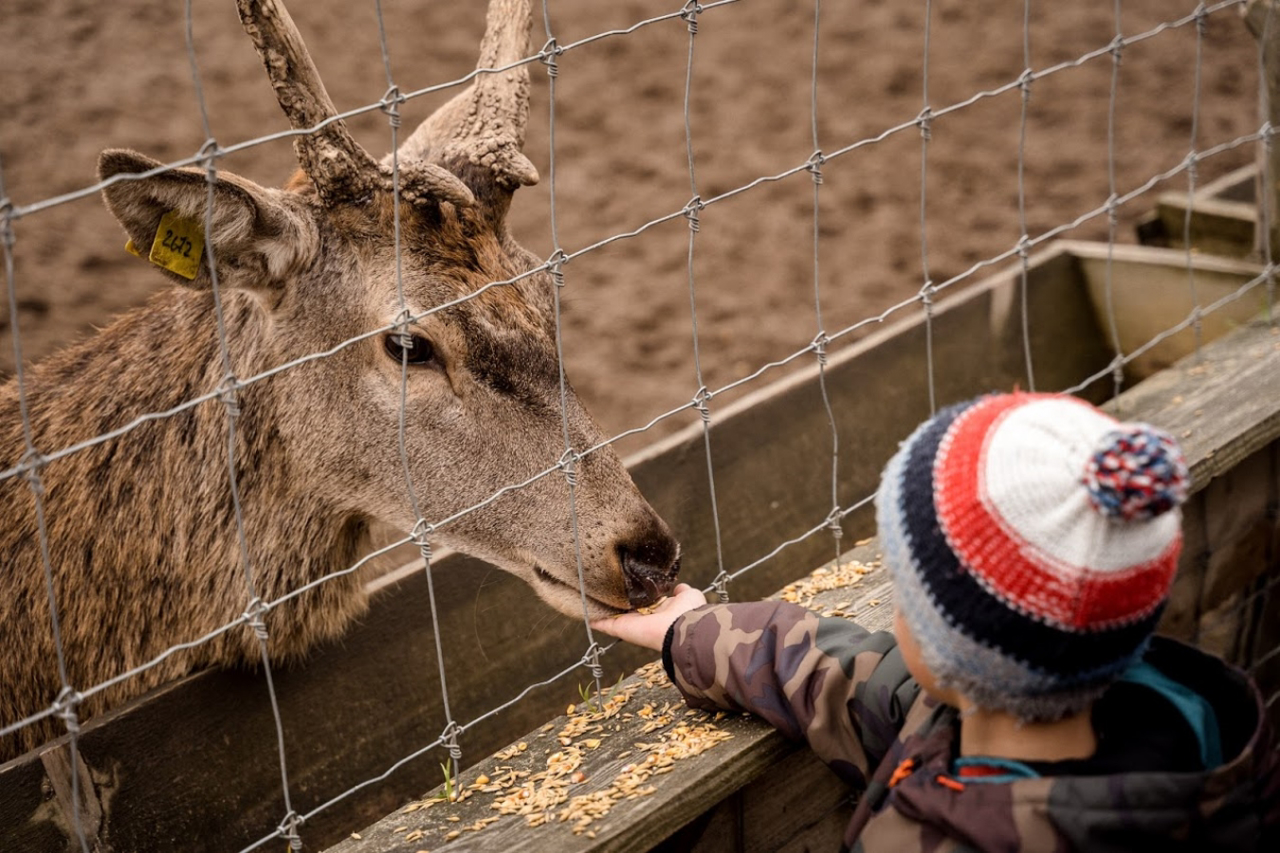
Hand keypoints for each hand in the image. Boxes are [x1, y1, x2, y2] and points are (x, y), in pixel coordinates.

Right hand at [590, 583, 707, 650]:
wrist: (682, 630)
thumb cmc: (688, 613)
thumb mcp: (688, 596)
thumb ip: (681, 592)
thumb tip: (678, 586)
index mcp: (660, 611)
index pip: (645, 603)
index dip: (638, 595)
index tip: (628, 584)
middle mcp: (644, 618)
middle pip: (626, 609)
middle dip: (616, 600)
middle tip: (604, 586)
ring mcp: (630, 624)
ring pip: (612, 616)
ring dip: (601, 607)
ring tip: (588, 594)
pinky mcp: (620, 628)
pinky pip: (602, 622)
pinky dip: (591, 617)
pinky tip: (582, 609)